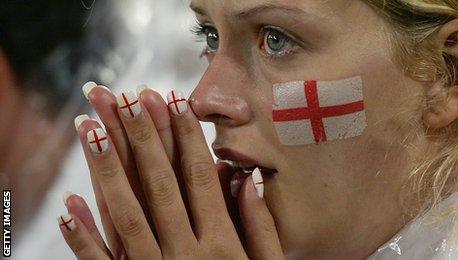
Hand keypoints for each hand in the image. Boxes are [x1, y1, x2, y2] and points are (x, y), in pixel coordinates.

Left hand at [60, 85, 282, 258]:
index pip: (201, 180)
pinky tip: (68, 204)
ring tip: (92, 129)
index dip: (187, 139)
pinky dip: (83, 237)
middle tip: (126, 97)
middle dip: (143, 139)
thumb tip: (250, 180)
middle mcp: (185, 253)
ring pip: (127, 214)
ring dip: (108, 170)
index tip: (174, 101)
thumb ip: (261, 228)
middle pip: (160, 187)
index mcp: (222, 245)